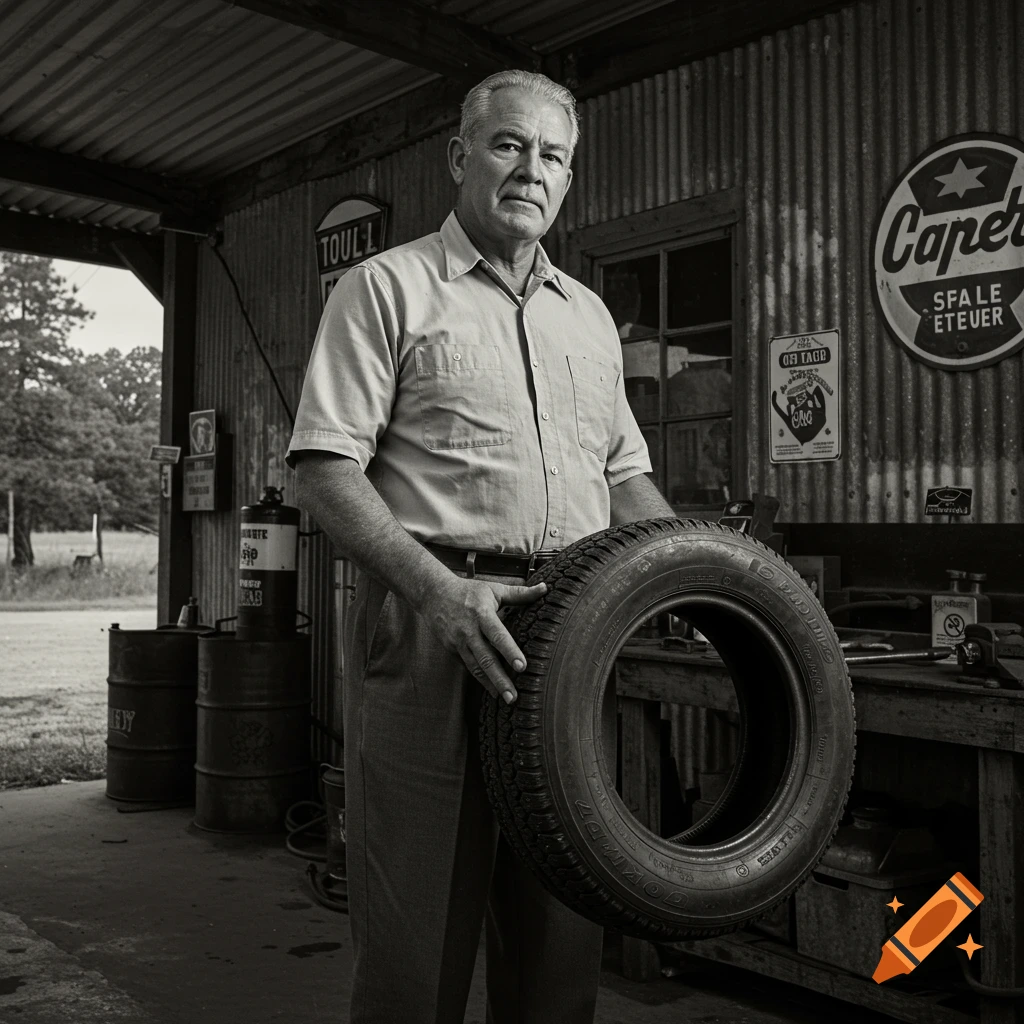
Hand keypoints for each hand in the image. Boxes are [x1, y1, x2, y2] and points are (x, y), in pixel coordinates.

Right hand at [419, 576, 548, 702]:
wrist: (433, 594)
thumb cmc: (468, 591)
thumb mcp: (493, 589)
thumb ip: (520, 593)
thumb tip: (545, 588)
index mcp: (481, 613)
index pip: (497, 634)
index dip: (509, 651)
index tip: (522, 667)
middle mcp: (468, 630)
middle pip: (486, 658)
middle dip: (500, 679)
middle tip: (513, 696)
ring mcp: (458, 642)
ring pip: (476, 667)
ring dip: (490, 684)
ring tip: (504, 698)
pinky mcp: (452, 650)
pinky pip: (468, 666)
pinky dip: (480, 679)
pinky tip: (492, 690)